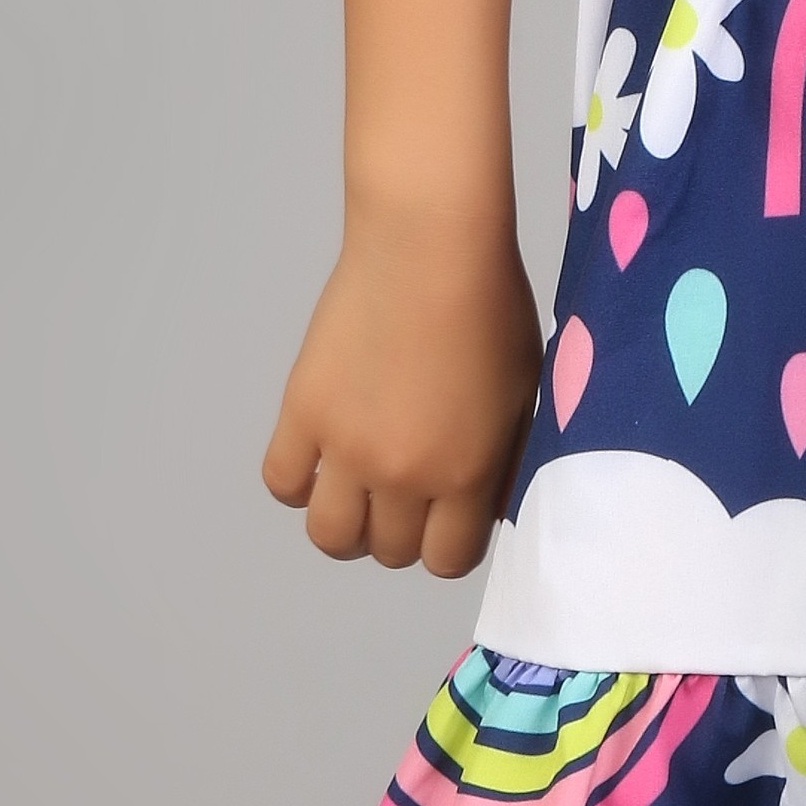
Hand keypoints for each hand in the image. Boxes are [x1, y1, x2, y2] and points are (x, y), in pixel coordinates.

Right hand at [261, 217, 541, 574]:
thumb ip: (506, 459)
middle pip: (390, 552)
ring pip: (330, 537)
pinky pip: (282, 483)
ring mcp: (345, 447)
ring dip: (348, 523)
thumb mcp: (523, 391)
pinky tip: (323, 457)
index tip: (452, 514)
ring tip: (361, 488)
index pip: (448, 561)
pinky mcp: (301, 411)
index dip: (451, 543)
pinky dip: (301, 482)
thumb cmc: (492, 306)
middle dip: (404, 531)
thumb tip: (487, 507)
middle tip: (409, 489)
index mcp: (465, 472)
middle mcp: (402, 473)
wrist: (428, 244)